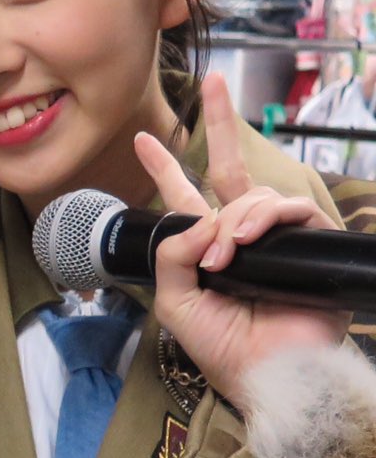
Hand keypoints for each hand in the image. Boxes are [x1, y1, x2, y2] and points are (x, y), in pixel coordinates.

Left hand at [133, 72, 345, 406]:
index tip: (145, 139)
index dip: (166, 167)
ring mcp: (279, 237)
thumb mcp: (175, 297)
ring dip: (232, 220)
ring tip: (221, 255)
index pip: (187, 197)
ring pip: (256, 195)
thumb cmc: (221, 345)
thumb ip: (172, 251)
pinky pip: (289, 210)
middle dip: (222, 125)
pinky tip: (242, 243)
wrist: (264, 373)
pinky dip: (260, 222)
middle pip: (235, 170)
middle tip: (215, 84)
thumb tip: (200, 217)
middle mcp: (243, 235)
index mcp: (206, 245)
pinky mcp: (312, 244)